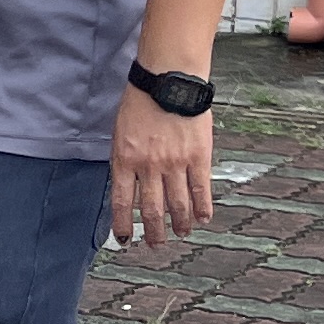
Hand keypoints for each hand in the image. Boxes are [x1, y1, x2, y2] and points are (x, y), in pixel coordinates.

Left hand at [106, 85, 213, 247]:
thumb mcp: (120, 133)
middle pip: (152, 211)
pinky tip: (203, 219)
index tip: (125, 240)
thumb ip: (124, 161)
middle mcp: (149, 166)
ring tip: (182, 233)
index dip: (123, 226)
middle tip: (156, 244)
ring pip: (178, 205)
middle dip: (154, 233)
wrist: (169, 79)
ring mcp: (175, 163)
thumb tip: (129, 189)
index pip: (122, 203)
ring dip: (180, 224)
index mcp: (125, 160)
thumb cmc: (141, 101)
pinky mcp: (198, 156)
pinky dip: (203, 208)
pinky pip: (201, 189)